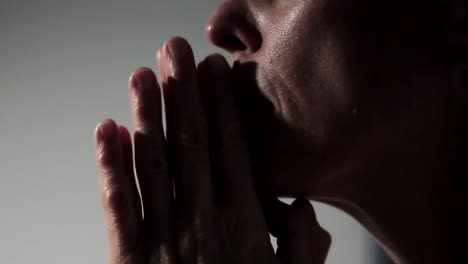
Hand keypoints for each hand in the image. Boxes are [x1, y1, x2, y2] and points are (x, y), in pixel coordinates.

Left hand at [93, 36, 330, 263]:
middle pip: (190, 145)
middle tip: (175, 51)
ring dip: (145, 116)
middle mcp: (200, 223)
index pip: (230, 151)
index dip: (221, 108)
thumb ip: (303, 249)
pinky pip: (117, 206)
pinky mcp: (128, 258)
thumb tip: (303, 207)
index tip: (214, 72)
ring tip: (141, 76)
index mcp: (241, 227)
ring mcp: (161, 239)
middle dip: (183, 94)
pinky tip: (106, 131)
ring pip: (152, 165)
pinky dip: (108, 166)